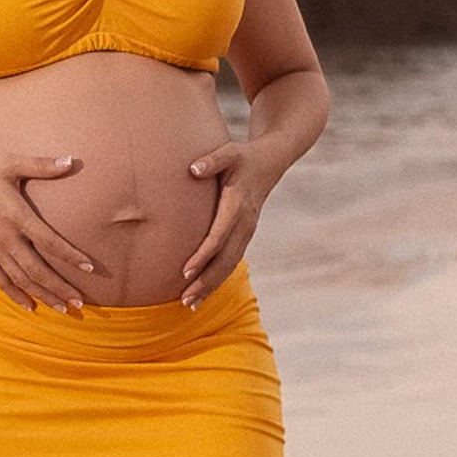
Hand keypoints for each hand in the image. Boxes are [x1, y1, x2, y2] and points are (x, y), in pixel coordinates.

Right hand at [0, 153, 100, 311]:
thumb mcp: (10, 163)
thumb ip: (41, 165)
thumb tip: (71, 160)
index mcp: (16, 216)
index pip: (49, 242)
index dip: (70, 256)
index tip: (89, 268)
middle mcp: (5, 238)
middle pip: (37, 270)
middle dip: (60, 287)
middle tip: (80, 301)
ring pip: (21, 280)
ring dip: (43, 296)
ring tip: (63, 309)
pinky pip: (0, 280)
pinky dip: (15, 295)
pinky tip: (29, 307)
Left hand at [181, 140, 272, 307]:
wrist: (272, 161)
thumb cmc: (244, 156)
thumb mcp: (229, 152)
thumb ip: (211, 160)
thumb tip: (192, 169)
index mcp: (238, 205)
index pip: (219, 235)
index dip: (202, 255)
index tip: (185, 271)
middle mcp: (245, 223)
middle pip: (225, 259)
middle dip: (205, 281)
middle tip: (185, 299)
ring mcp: (247, 231)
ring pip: (230, 265)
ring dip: (211, 285)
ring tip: (190, 304)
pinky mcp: (245, 234)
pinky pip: (232, 260)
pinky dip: (218, 278)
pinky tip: (203, 292)